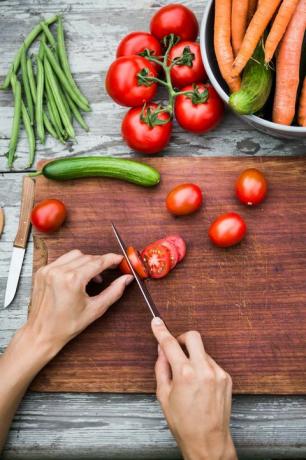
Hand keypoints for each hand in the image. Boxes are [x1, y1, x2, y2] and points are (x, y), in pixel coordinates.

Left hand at [25, 250, 132, 359]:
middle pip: (87, 257)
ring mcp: (48, 270)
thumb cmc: (66, 325)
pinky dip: (73, 264)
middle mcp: (59, 272)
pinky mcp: (42, 271)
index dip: (111, 259)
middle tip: (110, 269)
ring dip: (86, 261)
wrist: (42, 333)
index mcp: (72, 280)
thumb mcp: (95, 309)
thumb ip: (114, 292)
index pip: (97, 262)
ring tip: (92, 276)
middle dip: (100, 262)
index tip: (120, 259)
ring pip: (75, 255)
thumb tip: (126, 279)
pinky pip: (62, 260)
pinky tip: (77, 276)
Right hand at [151, 318, 236, 459]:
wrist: (208, 441)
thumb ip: (161, 367)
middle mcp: (204, 370)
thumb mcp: (163, 395)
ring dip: (193, 357)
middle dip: (182, 338)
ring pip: (202, 351)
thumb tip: (161, 350)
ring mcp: (218, 373)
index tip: (156, 322)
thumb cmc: (184, 423)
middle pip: (194, 336)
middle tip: (176, 349)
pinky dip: (203, 367)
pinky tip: (199, 384)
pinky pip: (211, 363)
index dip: (161, 331)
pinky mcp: (226, 377)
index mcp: (185, 374)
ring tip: (188, 377)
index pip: (170, 344)